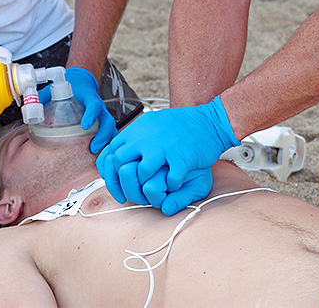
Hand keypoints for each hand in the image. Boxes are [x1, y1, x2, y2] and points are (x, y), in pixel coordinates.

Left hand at [38, 67, 116, 153]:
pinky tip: (103, 154)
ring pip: (111, 128)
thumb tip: (29, 110)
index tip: (85, 126)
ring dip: (106, 141)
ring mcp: (103, 115)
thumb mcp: (54, 89)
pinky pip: (110, 132)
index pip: (94, 105)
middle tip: (92, 148)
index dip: (91, 115)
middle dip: (103, 135)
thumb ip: (41, 97)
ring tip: (97, 154)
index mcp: (89, 96)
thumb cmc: (68, 87)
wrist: (82, 81)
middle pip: (108, 120)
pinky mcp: (103, 122)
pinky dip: (109, 143)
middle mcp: (99, 106)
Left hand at [96, 96, 239, 213]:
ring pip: (142, 173)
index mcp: (136, 130)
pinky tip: (175, 185)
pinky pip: (170, 179)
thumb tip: (112, 158)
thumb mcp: (150, 126)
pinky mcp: (180, 155)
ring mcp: (162, 145)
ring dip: (146, 188)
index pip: (109, 154)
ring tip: (155, 192)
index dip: (109, 175)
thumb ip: (131, 140)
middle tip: (133, 197)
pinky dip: (172, 187)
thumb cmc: (179, 128)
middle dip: (125, 185)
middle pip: (120, 164)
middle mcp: (144, 136)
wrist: (210, 121)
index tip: (116, 188)